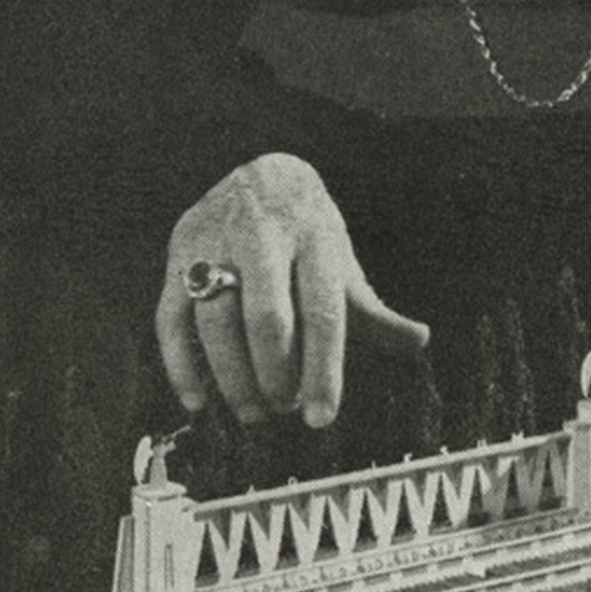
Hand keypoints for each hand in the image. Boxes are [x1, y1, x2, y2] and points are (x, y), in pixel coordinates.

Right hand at [157, 153, 429, 427]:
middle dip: (275, 373)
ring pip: (215, 319)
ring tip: (253, 411)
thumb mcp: (342, 261)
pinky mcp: (178, 253)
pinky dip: (180, 364)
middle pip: (267, 315)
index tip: (320, 418)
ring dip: (232, 376)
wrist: (262, 173)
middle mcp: (263, 233)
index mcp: (315, 237)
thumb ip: (374, 309)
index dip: (322, 369)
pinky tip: (198, 400)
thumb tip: (420, 341)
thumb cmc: (308, 234)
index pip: (323, 312)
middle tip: (283, 408)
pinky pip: (170, 316)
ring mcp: (214, 241)